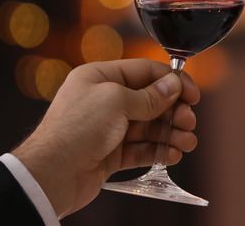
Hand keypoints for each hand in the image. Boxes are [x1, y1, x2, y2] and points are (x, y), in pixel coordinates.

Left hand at [11, 59, 199, 218]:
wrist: (52, 174)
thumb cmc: (75, 129)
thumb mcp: (116, 101)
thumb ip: (149, 96)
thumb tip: (172, 85)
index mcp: (100, 77)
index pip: (144, 71)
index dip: (172, 81)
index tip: (193, 94)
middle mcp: (103, 100)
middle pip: (150, 100)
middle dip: (173, 111)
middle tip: (189, 121)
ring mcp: (107, 128)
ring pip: (148, 127)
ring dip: (170, 133)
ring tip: (188, 142)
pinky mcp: (109, 153)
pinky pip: (140, 148)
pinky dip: (158, 151)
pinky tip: (173, 154)